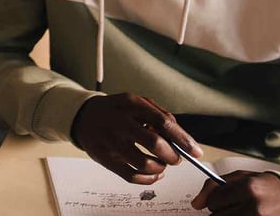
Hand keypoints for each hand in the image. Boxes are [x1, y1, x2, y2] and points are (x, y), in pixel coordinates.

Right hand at [71, 93, 201, 184]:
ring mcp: (110, 141)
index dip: (182, 139)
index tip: (195, 151)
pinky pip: (131, 176)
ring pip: (143, 163)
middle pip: (154, 143)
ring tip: (161, 164)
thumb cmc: (116, 110)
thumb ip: (159, 113)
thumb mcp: (135, 102)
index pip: (163, 122)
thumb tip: (179, 135)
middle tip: (176, 159)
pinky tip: (153, 174)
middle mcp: (119, 121)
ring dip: (160, 168)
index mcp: (130, 103)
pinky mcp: (104, 158)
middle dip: (172, 155)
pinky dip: (148, 179)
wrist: (84, 116)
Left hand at [192, 171, 279, 214]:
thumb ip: (215, 186)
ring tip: (238, 211)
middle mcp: (255, 207)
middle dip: (220, 213)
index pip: (214, 201)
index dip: (214, 201)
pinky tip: (244, 215)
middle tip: (232, 207)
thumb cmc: (265, 186)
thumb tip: (196, 204)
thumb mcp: (241, 177)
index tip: (223, 199)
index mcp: (249, 189)